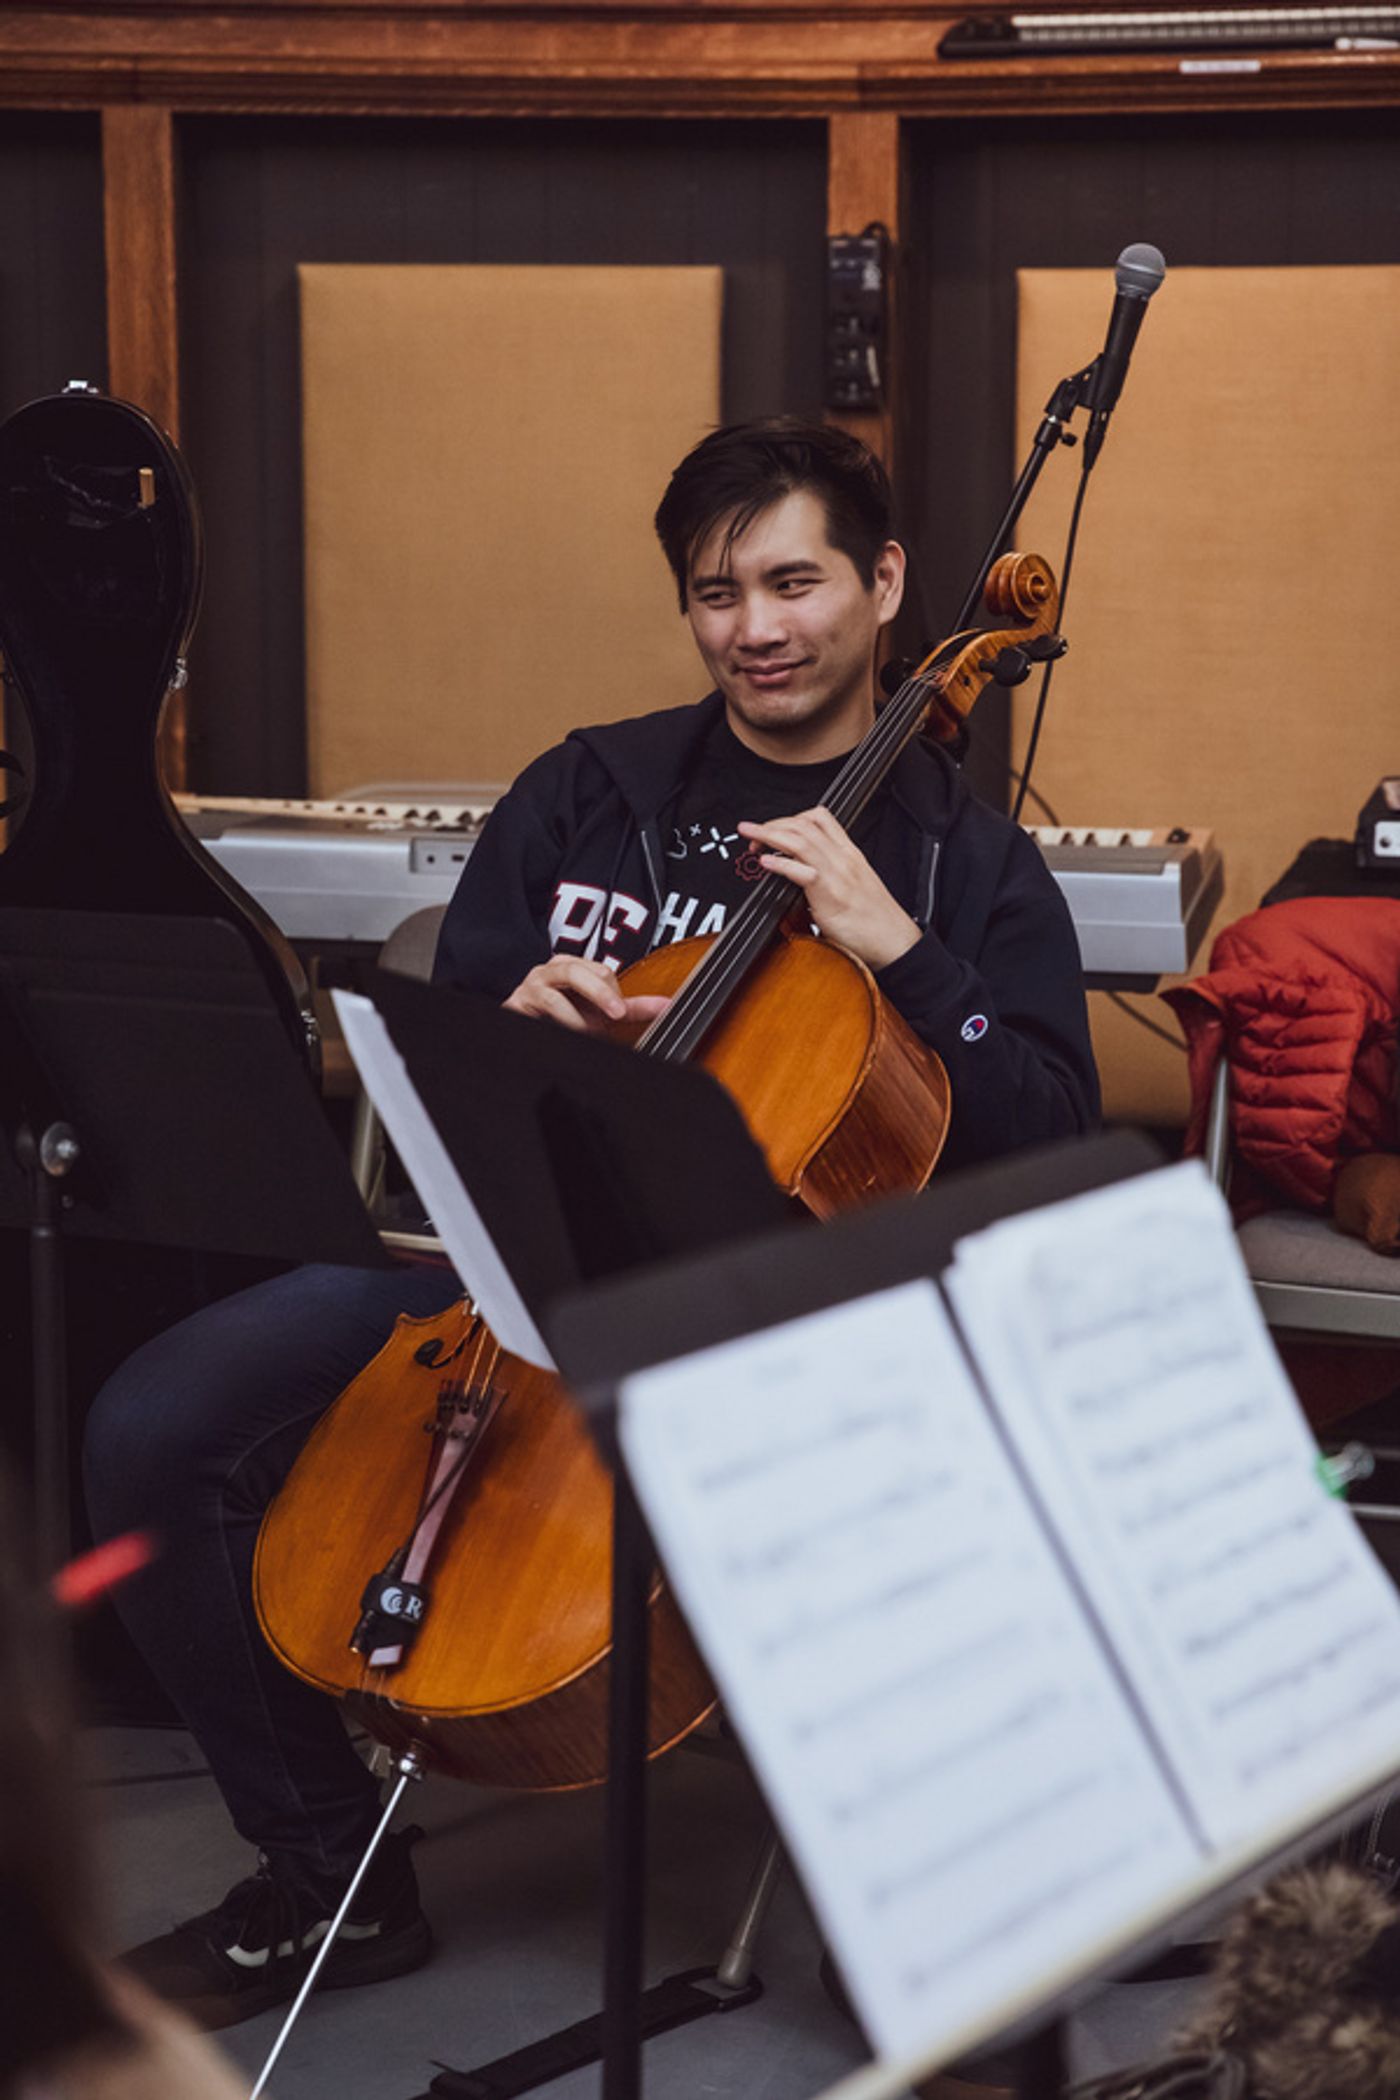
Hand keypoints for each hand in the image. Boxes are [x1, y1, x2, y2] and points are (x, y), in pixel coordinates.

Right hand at [504, 955, 669, 1033]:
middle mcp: (552, 970)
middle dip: (600, 994)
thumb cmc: (569, 1016)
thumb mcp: (603, 1011)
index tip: (619, 1014)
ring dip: (575, 1019)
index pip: (601, 970)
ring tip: (586, 1033)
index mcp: (575, 966)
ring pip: (555, 993)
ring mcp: (532, 986)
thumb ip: (633, 1007)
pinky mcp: (516, 1003)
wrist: (533, 1026)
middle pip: (578, 971)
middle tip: (616, 1015)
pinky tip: (564, 1033)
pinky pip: (539, 1009)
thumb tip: (667, 1005)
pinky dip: (555, 1024)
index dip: (613, 993)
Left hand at [737, 807, 920, 970]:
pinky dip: (780, 864)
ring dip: (768, 834)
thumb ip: (826, 877)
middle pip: (804, 824)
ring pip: (800, 840)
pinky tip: (765, 862)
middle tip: (751, 833)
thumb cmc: (875, 921)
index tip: (771, 828)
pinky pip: (803, 872)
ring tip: (750, 837)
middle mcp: (844, 859)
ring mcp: (838, 875)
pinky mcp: (832, 896)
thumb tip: (796, 879)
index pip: (819, 818)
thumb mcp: (852, 887)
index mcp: (849, 854)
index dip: (789, 817)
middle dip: (772, 823)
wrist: (896, 943)